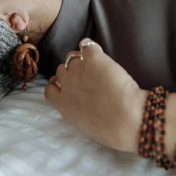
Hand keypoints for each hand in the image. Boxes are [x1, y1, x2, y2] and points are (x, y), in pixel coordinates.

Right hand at [45, 40, 175, 158]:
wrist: (126, 118)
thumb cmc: (110, 130)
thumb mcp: (84, 126)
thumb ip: (75, 111)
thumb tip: (79, 102)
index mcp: (63, 104)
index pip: (50, 89)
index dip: (57, 85)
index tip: (65, 85)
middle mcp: (67, 84)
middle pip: (61, 70)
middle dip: (71, 72)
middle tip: (86, 77)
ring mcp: (78, 69)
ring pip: (72, 57)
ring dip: (80, 60)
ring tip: (94, 65)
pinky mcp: (93, 58)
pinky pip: (87, 45)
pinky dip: (90, 47)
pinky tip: (97, 53)